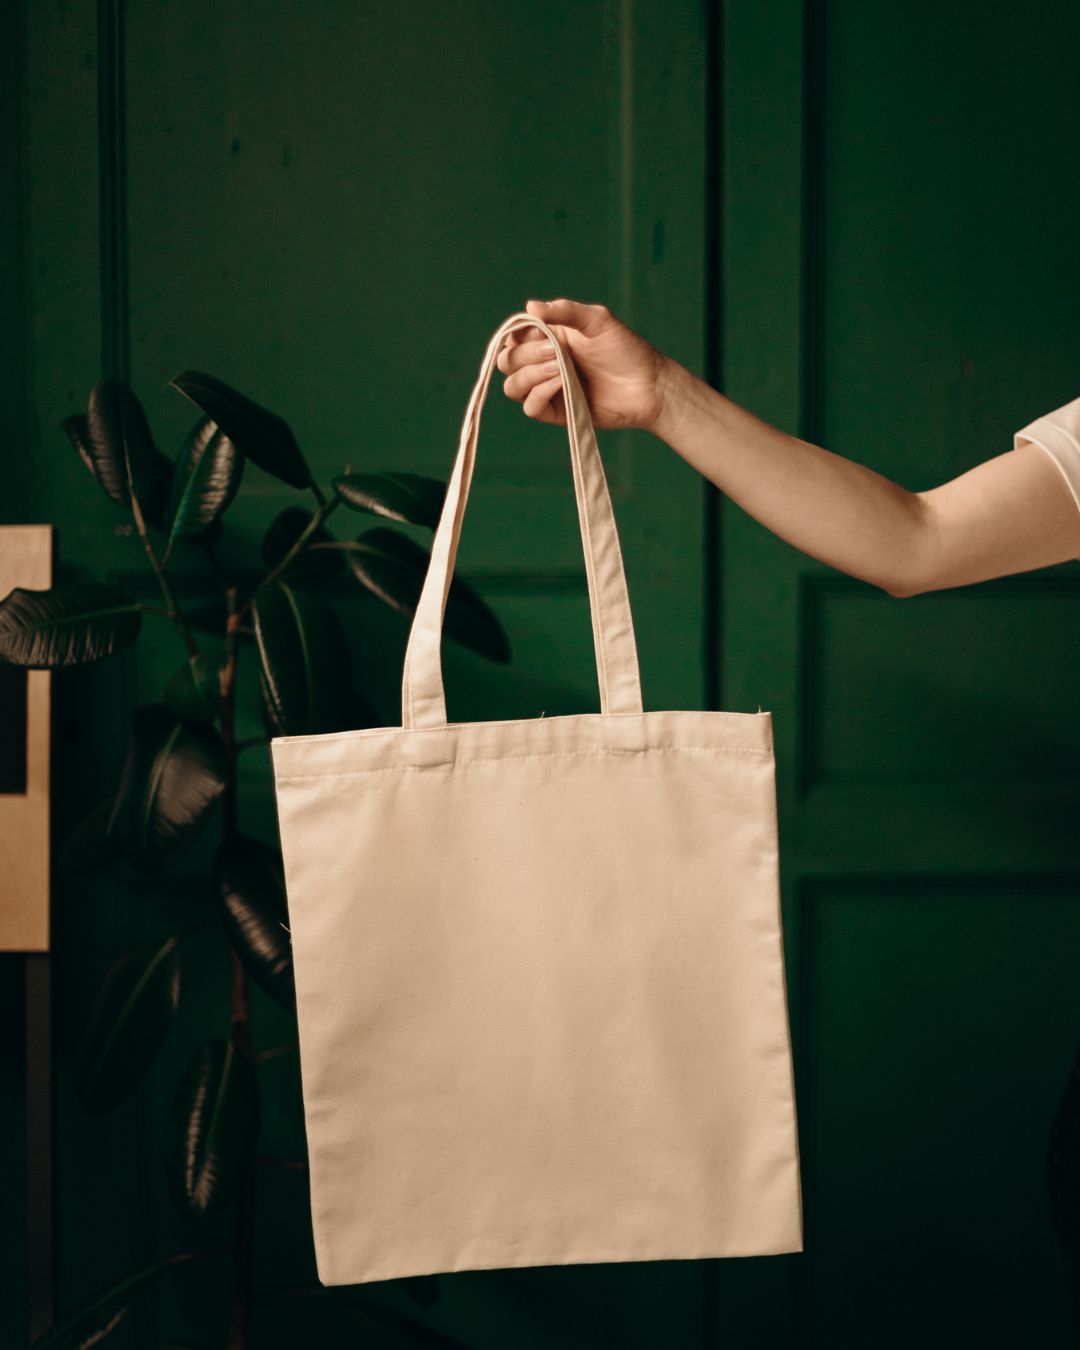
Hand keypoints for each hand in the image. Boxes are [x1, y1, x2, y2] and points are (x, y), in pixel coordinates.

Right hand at [496, 298, 670, 432]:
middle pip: (507, 362)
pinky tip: (561, 382)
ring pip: (513, 386)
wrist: (647, 385)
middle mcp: (543, 363)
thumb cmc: (626, 349)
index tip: (542, 332)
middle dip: (525, 355)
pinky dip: (539, 393)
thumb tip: (529, 306)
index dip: (519, 335)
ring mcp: (548, 389)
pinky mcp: (556, 412)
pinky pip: (530, 407)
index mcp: (548, 338)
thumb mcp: (597, 320)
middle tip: (555, 351)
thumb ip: (564, 310)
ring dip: (531, 374)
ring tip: (560, 368)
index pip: (512, 338)